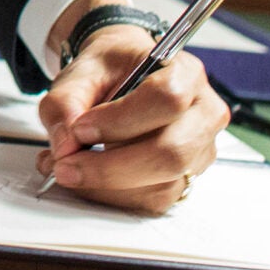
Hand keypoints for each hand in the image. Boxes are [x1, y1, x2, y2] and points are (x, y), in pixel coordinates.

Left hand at [34, 21, 228, 212]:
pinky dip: (113, 196)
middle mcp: (203, 113)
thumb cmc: (109, 69)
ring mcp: (199, 150)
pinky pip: (153, 199)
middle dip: (111, 167)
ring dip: (108, 186)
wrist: (119, 76)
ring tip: (68, 169)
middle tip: (65, 164)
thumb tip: (66, 146)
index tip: (80, 129)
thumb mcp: (80, 71)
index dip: (121, 120)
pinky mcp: (184, 177)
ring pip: (163, 185)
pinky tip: (86, 179)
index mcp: (184, 73)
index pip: (166, 100)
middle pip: (172, 152)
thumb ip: (65, 102)